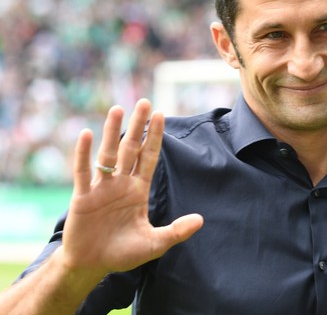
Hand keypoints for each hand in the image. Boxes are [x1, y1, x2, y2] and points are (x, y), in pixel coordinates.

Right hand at [61, 99, 203, 277]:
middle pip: (130, 148)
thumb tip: (201, 220)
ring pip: (108, 154)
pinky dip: (83, 154)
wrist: (92, 265)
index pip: (149, 158)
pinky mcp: (82, 197)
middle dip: (138, 126)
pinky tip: (86, 134)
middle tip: (145, 102)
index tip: (161, 114)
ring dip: (111, 131)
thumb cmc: (122, 253)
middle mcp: (120, 184)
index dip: (155, 137)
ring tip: (118, 108)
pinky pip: (83, 171)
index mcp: (137, 190)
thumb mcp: (154, 243)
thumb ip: (176, 231)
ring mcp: (101, 188)